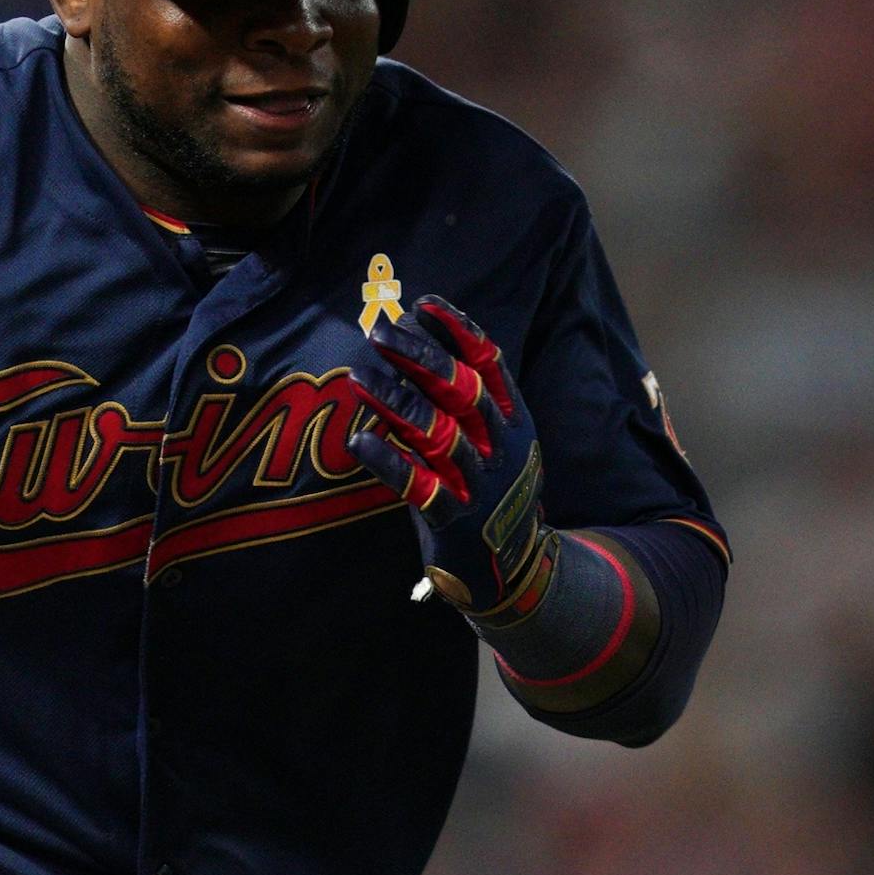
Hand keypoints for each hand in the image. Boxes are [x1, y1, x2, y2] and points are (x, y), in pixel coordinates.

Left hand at [346, 296, 547, 615]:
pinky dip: (389, 462)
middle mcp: (502, 447)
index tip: (423, 304)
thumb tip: (412, 343)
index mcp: (513, 421)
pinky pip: (421, 487)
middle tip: (379, 333)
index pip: (490, 363)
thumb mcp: (489, 443)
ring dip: (396, 400)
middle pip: (462, 390)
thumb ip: (458, 403)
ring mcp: (482, 485)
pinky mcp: (457, 521)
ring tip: (359, 376)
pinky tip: (359, 441)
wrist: (514, 570)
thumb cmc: (487, 493)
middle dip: (420, 356)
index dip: (457, 330)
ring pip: (440, 433)